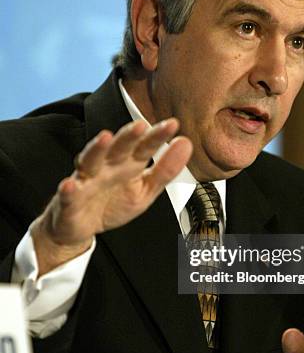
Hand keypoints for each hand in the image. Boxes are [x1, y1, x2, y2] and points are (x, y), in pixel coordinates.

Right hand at [31, 118, 191, 275]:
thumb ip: (166, 170)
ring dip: (96, 149)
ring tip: (105, 137)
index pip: (144, 147)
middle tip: (141, 125)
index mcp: (128, 164)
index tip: (173, 125)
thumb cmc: (113, 204)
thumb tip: (186, 143)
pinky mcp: (70, 200)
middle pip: (117, 148)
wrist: (81, 227)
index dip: (157, 136)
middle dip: (128, 136)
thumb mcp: (145, 190)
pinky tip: (71, 184)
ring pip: (90, 161)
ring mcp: (87, 181)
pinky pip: (68, 193)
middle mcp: (107, 167)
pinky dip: (69, 189)